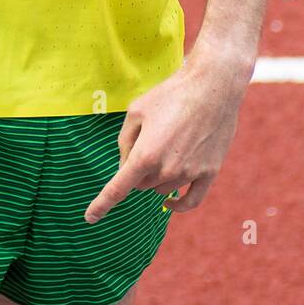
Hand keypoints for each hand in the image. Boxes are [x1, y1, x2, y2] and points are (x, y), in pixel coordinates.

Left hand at [84, 52, 250, 223]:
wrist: (213, 87)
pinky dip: (178, 205)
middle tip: (146, 142)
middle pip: (141, 185)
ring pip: (162, 190)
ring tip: (166, 144)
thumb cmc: (170, 94)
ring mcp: (190, 174)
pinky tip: (169, 203)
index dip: (101, 205)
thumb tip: (125, 167)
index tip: (90, 218)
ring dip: (157, 178)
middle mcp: (167, 170)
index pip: (117, 189)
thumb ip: (125, 142)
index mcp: (145, 155)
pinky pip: (191, 201)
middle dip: (137, 171)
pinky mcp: (209, 173)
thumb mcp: (136, 111)